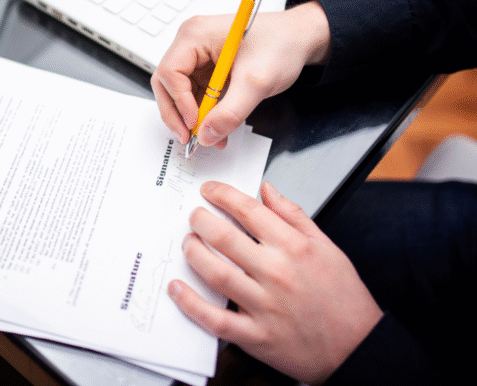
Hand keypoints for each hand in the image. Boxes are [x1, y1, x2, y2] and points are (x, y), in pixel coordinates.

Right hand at [151, 1, 330, 148]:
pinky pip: (196, 95)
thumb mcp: (256, 82)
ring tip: (208, 137)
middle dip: (178, 114)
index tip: (195, 124)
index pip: (169, 72)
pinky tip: (215, 128)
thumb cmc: (281, 44)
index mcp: (195, 35)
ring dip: (191, 118)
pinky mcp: (207, 68)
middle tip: (190, 138)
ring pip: (179, 93)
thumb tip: (206, 135)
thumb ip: (230, 112)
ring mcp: (198, 56)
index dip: (179, 102)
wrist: (300, 38)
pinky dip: (203, 114)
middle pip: (167, 83)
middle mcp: (191, 42)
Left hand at [168, 181, 381, 384]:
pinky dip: (192, 303)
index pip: (249, 210)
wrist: (359, 348)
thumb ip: (294, 215)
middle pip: (225, 238)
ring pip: (216, 273)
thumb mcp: (327, 247)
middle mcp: (277, 273)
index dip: (223, 195)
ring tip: (188, 243)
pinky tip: (178, 288)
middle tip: (194, 216)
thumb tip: (267, 189)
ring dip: (194, 253)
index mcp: (295, 248)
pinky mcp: (256, 336)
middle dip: (201, 220)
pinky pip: (216, 318)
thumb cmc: (344, 298)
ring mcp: (265, 306)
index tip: (209, 190)